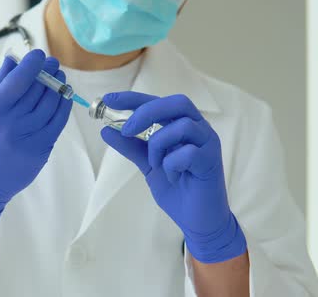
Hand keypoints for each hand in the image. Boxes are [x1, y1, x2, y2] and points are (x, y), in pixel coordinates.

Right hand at [0, 50, 72, 226]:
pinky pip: (58, 122)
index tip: (39, 54)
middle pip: (36, 90)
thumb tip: (14, 58)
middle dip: (48, 72)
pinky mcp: (41, 150)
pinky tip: (63, 96)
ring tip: (59, 77)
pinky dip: (63, 106)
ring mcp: (28, 139)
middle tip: (52, 63)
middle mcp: (10, 125)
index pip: (18, 81)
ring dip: (59, 86)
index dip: (32, 64)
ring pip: (50, 104)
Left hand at [100, 91, 246, 262]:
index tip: (109, 100)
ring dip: (159, 144)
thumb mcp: (148, 164)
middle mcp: (198, 129)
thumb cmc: (177, 188)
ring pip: (181, 126)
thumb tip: (107, 130)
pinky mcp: (211, 161)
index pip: (158, 102)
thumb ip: (131, 147)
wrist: (197, 220)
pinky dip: (172, 164)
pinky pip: (187, 153)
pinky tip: (173, 177)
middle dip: (146, 112)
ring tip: (156, 163)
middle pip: (176, 102)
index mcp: (183, 125)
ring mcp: (208, 144)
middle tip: (127, 130)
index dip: (134, 98)